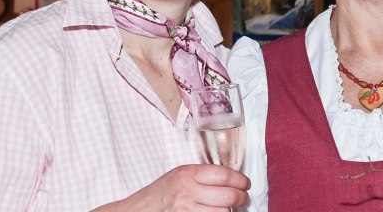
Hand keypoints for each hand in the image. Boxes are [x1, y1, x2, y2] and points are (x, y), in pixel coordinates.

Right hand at [93, 164, 250, 211]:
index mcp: (187, 174)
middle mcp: (187, 192)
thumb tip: (231, 179)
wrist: (136, 211)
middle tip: (243, 198)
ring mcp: (186, 210)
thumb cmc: (159, 194)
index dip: (241, 180)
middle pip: (228, 196)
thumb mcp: (179, 175)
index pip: (224, 175)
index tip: (245, 184)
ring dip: (230, 211)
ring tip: (230, 209)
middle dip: (242, 198)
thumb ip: (202, 175)